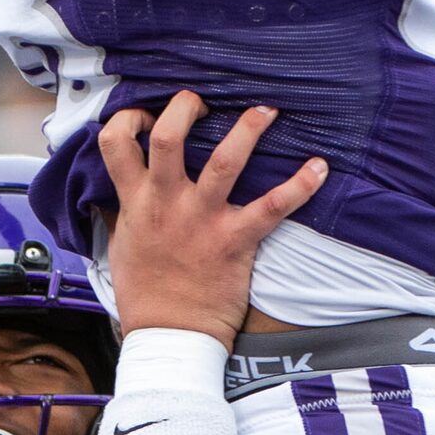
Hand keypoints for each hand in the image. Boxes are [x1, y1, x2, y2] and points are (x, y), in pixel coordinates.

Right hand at [101, 95, 326, 344]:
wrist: (169, 334)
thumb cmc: (146, 291)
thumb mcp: (122, 243)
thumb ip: (123, 209)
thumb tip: (116, 189)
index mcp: (136, 201)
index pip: (115, 142)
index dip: (128, 117)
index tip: (146, 113)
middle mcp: (167, 202)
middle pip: (167, 137)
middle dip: (185, 107)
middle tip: (202, 100)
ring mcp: (201, 219)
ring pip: (224, 161)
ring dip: (247, 130)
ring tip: (265, 111)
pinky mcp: (234, 241)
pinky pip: (272, 207)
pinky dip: (300, 186)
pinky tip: (319, 168)